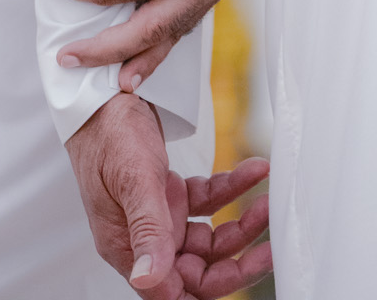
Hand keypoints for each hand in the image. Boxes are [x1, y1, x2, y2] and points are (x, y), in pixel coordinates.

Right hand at [66, 90, 270, 295]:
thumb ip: (146, 228)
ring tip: (269, 199)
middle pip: (200, 269)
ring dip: (242, 223)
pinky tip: (255, 170)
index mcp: (127, 248)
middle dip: (240, 260)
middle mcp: (145, 238)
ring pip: (210, 237)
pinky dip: (233, 187)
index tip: (251, 269)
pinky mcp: (170, 192)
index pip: (174, 292)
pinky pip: (209, 200)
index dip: (213, 286)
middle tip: (273, 244)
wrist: (103, 95)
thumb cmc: (108, 136)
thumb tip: (148, 278)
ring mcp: (160, 216)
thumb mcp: (133, 181)